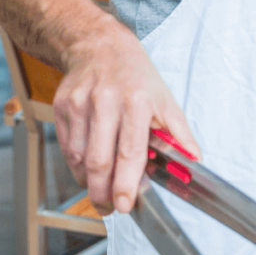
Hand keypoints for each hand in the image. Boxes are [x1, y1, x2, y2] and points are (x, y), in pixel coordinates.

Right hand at [54, 22, 200, 215]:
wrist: (99, 46)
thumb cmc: (136, 76)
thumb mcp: (165, 99)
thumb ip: (179, 132)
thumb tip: (195, 158)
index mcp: (136, 101)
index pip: (130, 151)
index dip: (126, 182)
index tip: (125, 204)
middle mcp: (106, 102)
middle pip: (99, 159)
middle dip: (102, 191)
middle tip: (109, 207)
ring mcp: (80, 104)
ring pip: (78, 157)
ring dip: (88, 180)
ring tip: (100, 189)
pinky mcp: (61, 106)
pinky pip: (66, 146)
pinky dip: (76, 164)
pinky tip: (87, 168)